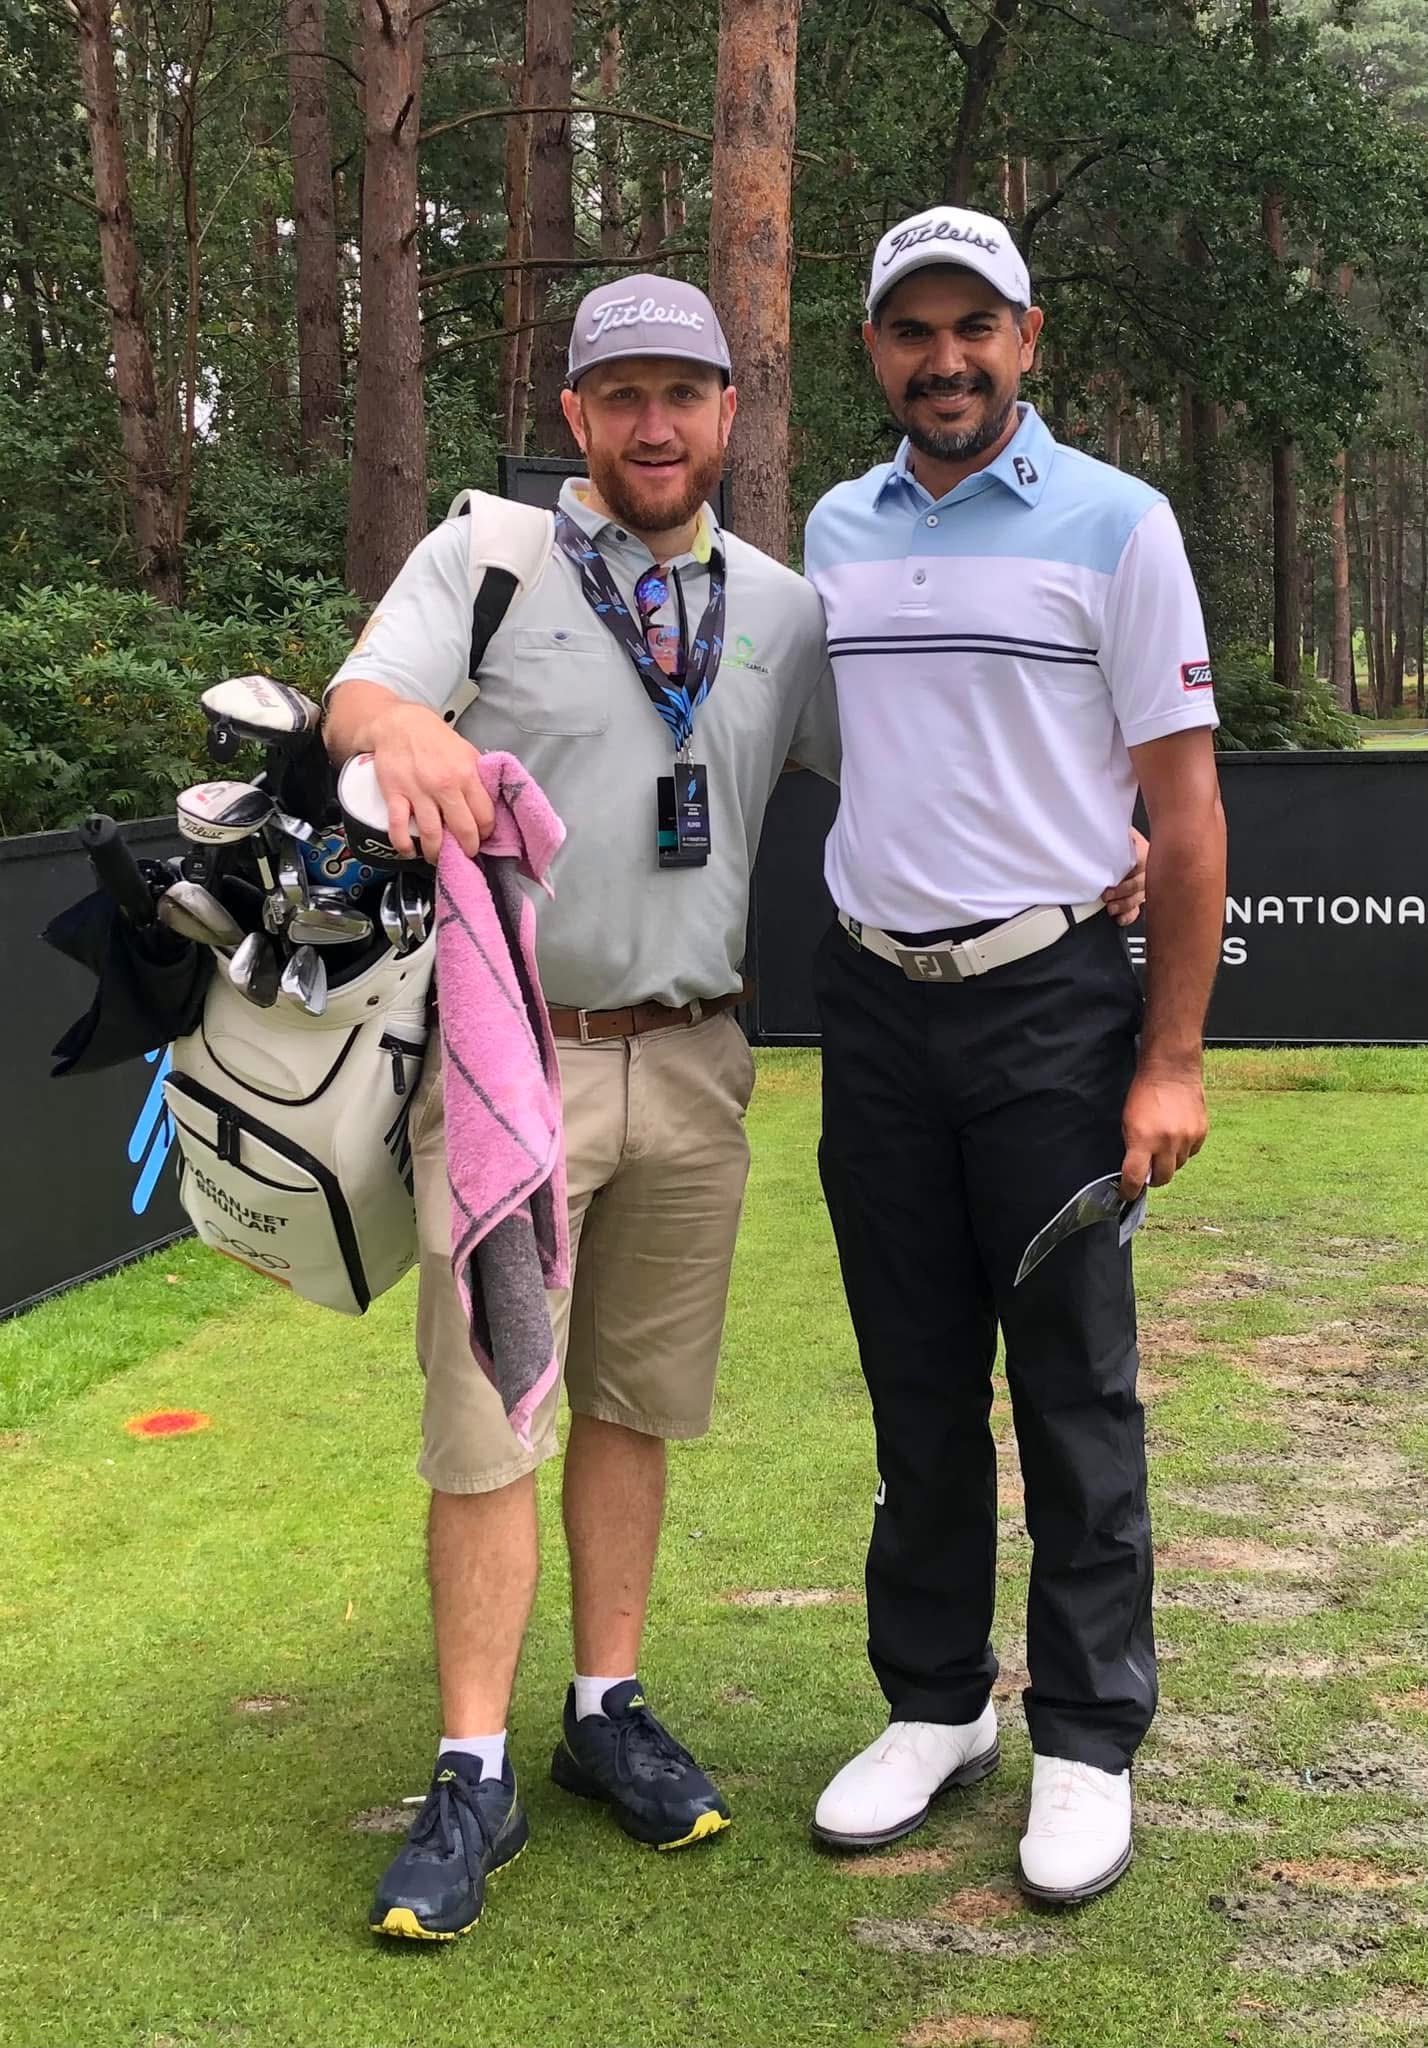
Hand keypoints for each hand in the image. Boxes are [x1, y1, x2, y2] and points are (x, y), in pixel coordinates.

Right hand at [368, 699, 494, 859]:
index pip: (485, 815)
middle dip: (467, 848)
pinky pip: (399, 827)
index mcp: (466, 774)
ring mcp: (418, 792)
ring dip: (437, 853)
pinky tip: (409, 851)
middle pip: (463, 829)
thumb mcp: (465, 751)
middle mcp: (444, 785)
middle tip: (465, 853)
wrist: (399, 724)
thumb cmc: (434, 738)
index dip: (486, 831)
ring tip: (438, 857)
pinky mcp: (394, 794)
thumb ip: (477, 776)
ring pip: (432, 834)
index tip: (482, 836)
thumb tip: (490, 801)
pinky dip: (404, 845)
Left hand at [1102, 827, 1147, 926]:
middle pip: (1139, 885)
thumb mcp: (1124, 832)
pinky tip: (1119, 918)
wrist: (1134, 847)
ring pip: (1138, 899)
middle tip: (1107, 894)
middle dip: (1122, 892)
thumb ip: (1119, 833)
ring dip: (1123, 905)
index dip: (1126, 873)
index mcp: (1145, 852)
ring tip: (1110, 907)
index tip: (1112, 879)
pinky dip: (1128, 917)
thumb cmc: (1126, 841)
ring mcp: (1144, 887)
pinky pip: (1136, 912)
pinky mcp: (1139, 899)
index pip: (1140, 863)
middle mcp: (1148, 871)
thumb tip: (1104, 826)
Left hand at [1119, 1065, 1206, 1197]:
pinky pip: (1192, 1153)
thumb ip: (1132, 1147)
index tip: (1127, 1194)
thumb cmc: (1144, 1094)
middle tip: (1148, 1170)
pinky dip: (1184, 1149)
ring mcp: (1187, 1139)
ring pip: (1179, 1166)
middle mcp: (1167, 1143)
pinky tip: (1177, 1134)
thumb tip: (1137, 1169)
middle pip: (1162, 1179)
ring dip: (1170, 1161)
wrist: (1171, 1071)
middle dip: (1153, 1179)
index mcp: (1143, 1140)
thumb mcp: (1127, 1121)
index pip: (1135, 1178)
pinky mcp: (1201, 1133)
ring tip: (1163, 1143)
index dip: (1129, 1191)